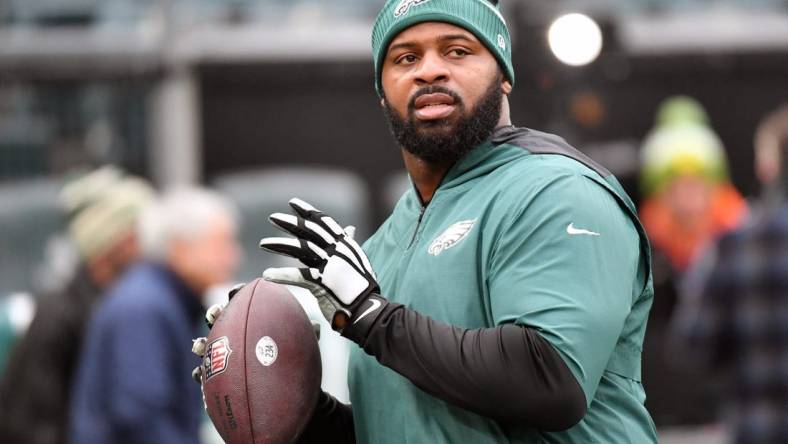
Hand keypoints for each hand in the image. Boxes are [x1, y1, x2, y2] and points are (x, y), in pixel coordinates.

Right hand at [191, 282, 321, 384]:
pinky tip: (198, 373)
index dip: (237, 294)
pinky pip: (206, 376)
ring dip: (201, 343)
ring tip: (199, 345)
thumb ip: (307, 336)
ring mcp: (226, 357)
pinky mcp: (219, 378)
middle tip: (215, 314)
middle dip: (215, 313)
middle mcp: (239, 336)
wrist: (290, 393)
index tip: (236, 291)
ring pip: (208, 347)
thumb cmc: (295, 364)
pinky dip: (200, 373)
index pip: (244, 303)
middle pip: (222, 320)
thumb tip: (317, 326)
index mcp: (256, 322)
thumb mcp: (303, 348)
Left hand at [259, 198, 380, 330]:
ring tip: (263, 243)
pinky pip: (297, 276)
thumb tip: (349, 228)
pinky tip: (267, 275)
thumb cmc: (361, 286)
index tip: (293, 203)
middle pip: (309, 231)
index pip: (324, 222)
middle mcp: (337, 251)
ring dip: (279, 245)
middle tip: (273, 218)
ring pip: (300, 248)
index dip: (307, 211)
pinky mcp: (322, 282)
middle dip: (290, 222)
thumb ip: (349, 243)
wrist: (367, 309)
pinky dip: (281, 275)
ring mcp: (330, 265)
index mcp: (345, 244)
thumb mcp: (357, 259)